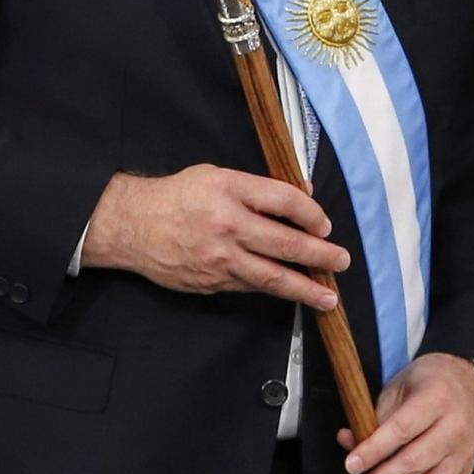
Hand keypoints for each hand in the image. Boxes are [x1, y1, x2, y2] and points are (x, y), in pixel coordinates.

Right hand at [80, 166, 348, 309]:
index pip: (285, 201)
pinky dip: (273, 290)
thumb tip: (302, 197)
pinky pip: (250, 286)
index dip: (312, 215)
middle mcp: (228, 224)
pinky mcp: (212, 282)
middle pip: (285, 243)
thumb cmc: (177, 196)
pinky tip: (291, 293)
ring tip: (329, 297)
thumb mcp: (217, 176)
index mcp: (231, 190)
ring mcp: (220, 258)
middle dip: (320, 256)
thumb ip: (259, 188)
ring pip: (272, 277)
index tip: (325, 226)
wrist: (131, 225)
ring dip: (305, 288)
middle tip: (342, 262)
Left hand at [337, 352, 473, 473]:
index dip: (374, 451)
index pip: (401, 430)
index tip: (351, 466)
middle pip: (414, 464)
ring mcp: (462, 455)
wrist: (473, 383)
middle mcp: (454, 429)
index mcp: (436, 399)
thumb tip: (348, 442)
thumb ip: (375, 416)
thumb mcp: (401, 385)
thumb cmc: (431, 382)